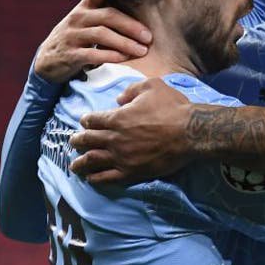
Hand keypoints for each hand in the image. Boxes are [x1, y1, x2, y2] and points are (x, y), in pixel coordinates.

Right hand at [34, 0, 151, 82]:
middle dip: (130, 26)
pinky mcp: (70, 54)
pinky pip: (92, 54)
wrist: (49, 59)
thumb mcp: (87, 22)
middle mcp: (78, 18)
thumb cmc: (78, 38)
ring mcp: (72, 35)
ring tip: (142, 50)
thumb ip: (107, 15)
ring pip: (101, 34)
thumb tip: (144, 13)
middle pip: (108, 15)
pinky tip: (124, 59)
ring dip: (125, 43)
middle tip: (148, 37)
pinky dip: (110, 56)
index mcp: (85, 7)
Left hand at [70, 78, 193, 184]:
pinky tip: (91, 179)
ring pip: (92, 161)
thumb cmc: (173, 107)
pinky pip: (108, 177)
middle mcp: (114, 139)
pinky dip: (96, 178)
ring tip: (74, 165)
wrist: (191, 132)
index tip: (85, 122)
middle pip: (87, 140)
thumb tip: (119, 99)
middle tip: (74, 142)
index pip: (92, 120)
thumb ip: (131, 90)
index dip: (86, 120)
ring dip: (80, 163)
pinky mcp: (132, 172)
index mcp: (116, 118)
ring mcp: (122, 157)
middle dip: (78, 140)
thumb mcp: (152, 86)